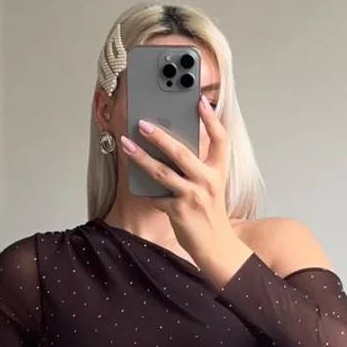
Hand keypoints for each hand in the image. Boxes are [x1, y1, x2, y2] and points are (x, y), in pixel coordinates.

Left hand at [121, 96, 250, 282]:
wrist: (216, 245)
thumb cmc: (209, 213)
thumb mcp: (211, 186)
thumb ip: (196, 167)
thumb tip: (168, 147)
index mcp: (218, 171)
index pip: (220, 139)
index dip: (211, 119)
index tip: (201, 100)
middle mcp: (208, 181)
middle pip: (182, 152)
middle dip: (159, 136)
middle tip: (142, 123)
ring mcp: (193, 196)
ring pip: (162, 172)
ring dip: (141, 157)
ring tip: (126, 144)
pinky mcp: (179, 211)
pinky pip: (156, 196)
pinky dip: (145, 190)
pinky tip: (134, 182)